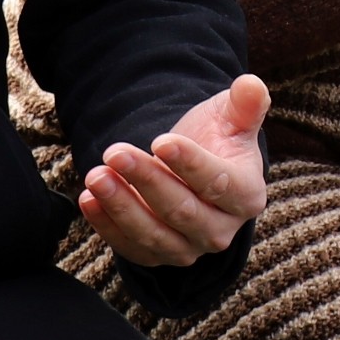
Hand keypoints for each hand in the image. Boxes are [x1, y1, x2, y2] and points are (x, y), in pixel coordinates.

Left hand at [80, 74, 271, 266]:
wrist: (191, 172)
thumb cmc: (215, 141)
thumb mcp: (231, 118)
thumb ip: (245, 104)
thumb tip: (251, 83)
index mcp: (246, 195)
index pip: (220, 184)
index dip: (190, 164)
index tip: (160, 141)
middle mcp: (221, 231)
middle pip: (182, 211)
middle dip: (146, 180)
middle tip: (114, 152)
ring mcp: (188, 248)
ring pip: (153, 234)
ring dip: (121, 206)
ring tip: (96, 176)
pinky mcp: (156, 256)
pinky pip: (130, 247)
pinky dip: (107, 225)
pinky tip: (88, 199)